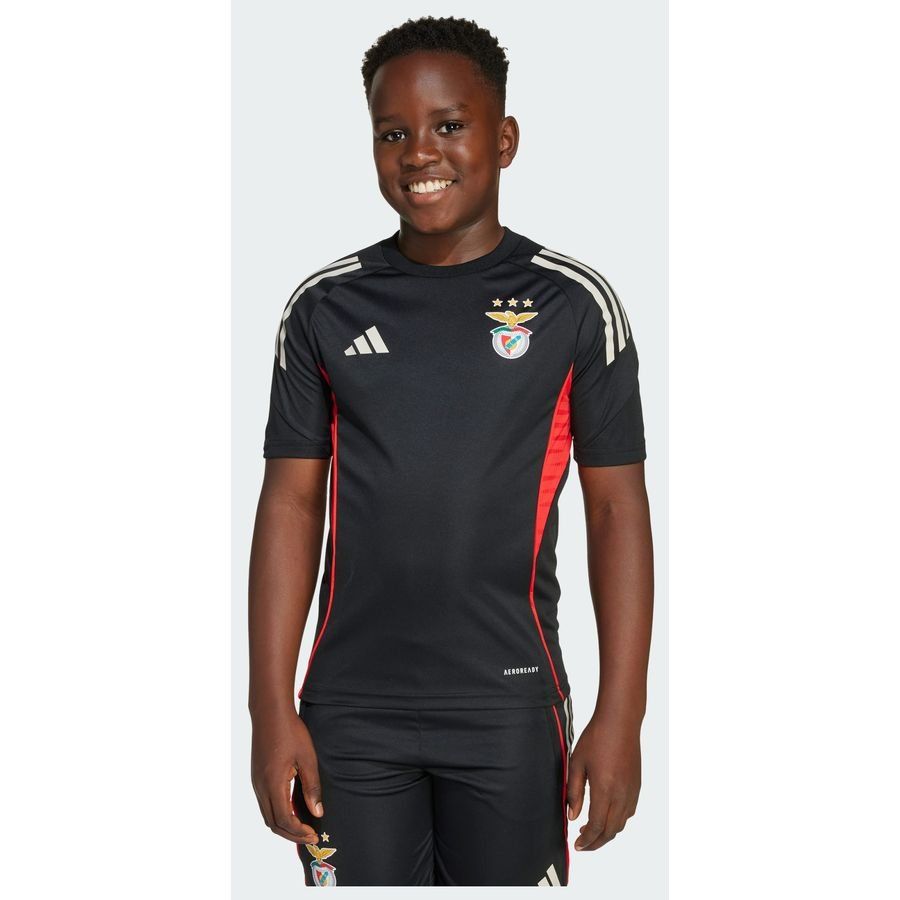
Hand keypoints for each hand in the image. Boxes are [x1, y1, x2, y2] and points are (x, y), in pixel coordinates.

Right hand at [250, 706, 323, 843]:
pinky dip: (278, 814)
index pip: (284, 820)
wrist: (270, 713)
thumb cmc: (291, 732)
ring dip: (284, 825)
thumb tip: (317, 812)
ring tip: (303, 827)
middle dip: (292, 834)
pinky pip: (265, 804)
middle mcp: (261, 787)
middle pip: (273, 823)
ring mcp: (256, 783)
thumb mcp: (307, 758)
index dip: (299, 832)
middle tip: (311, 836)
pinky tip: (292, 809)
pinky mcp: (257, 777)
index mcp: (273, 784)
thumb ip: (312, 787)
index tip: (314, 834)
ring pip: (267, 815)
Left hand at [566, 714, 640, 850]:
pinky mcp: (637, 786)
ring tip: (591, 830)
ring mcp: (632, 791)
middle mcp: (621, 794)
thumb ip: (573, 792)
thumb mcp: (577, 763)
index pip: (596, 826)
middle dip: (596, 842)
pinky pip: (629, 812)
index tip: (577, 845)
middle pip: (611, 831)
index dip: (586, 840)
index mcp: (605, 790)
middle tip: (582, 844)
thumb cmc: (596, 738)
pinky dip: (617, 821)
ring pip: (621, 823)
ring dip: (607, 832)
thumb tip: (572, 816)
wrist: (620, 722)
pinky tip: (606, 815)